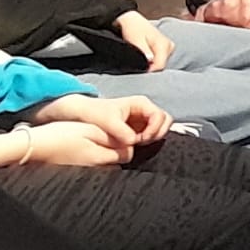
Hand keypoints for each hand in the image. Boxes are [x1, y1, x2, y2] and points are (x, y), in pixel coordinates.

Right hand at [27, 120, 134, 167]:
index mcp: (101, 159)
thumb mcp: (89, 130)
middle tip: (103, 135)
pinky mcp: (78, 174)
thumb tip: (129, 144)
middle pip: (117, 160)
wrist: (34, 147)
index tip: (118, 132)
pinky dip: (93, 158)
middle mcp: (97, 170)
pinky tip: (82, 148)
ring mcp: (87, 174)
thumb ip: (112, 138)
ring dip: (104, 153)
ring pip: (105, 163)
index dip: (126, 142)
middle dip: (116, 149)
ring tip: (90, 140)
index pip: (127, 155)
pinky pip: (94, 166)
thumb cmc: (59, 136)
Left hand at [40, 93, 171, 145]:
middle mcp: (145, 110)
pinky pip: (150, 135)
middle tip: (141, 142)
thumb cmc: (95, 112)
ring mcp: (143, 120)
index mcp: (141, 103)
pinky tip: (134, 145)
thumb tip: (133, 141)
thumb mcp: (108, 121)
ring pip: (159, 129)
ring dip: (152, 138)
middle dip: (156, 133)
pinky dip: (146, 141)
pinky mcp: (139, 129)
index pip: (159, 115)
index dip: (154, 128)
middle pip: (164, 122)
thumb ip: (122, 131)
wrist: (84, 114)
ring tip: (137, 143)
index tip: (141, 139)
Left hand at [115, 12, 174, 71]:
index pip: (160, 66)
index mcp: (164, 44)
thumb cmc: (133, 28)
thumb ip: (144, 51)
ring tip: (140, 56)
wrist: (131, 19)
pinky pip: (159, 59)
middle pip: (160, 66)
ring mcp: (169, 47)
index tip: (137, 69)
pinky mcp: (165, 48)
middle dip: (149, 66)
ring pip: (160, 63)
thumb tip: (150, 61)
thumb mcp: (136, 40)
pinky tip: (144, 56)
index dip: (148, 70)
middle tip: (137, 61)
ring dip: (150, 63)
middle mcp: (169, 46)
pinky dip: (152, 60)